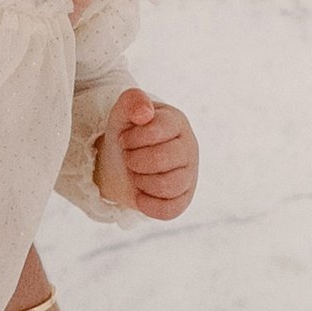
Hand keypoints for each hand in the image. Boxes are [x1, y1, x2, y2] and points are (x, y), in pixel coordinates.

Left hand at [94, 88, 198, 220]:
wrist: (122, 163)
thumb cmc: (127, 135)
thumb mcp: (123, 114)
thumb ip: (132, 101)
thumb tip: (144, 113)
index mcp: (177, 122)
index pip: (157, 130)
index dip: (133, 138)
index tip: (125, 139)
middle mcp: (189, 147)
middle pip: (162, 159)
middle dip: (134, 161)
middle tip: (129, 158)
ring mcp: (189, 174)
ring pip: (167, 186)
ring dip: (140, 182)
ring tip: (136, 174)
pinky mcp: (184, 199)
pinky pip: (170, 210)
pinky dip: (148, 205)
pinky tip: (139, 195)